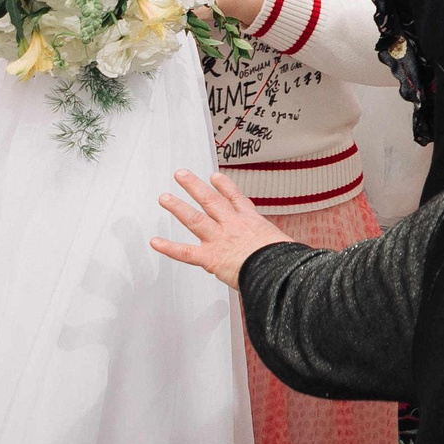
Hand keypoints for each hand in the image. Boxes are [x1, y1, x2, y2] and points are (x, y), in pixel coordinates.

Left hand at [149, 169, 292, 290]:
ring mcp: (220, 239)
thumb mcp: (284, 244)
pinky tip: (155, 242)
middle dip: (194, 186)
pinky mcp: (210, 257)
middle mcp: (233, 225)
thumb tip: (288, 254)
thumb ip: (277, 246)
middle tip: (181, 175)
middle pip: (210, 201)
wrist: (277, 267)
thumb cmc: (285, 259)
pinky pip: (185, 252)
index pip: (236, 199)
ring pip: (195, 219)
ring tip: (164, 198)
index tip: (215, 177)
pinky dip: (169, 248)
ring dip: (178, 207)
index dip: (224, 186)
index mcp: (252, 222)